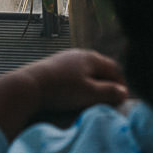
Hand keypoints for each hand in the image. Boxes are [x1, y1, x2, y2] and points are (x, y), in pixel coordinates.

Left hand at [0, 51, 128, 140]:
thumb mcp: (89, 94)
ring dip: (93, 83)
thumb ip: (108, 93)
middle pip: (100, 67)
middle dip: (108, 83)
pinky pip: (73, 73)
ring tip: (94, 97)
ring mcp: (65, 58)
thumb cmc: (62, 90)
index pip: (114, 69)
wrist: (28, 86)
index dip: (121, 84)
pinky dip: (79, 83)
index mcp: (92, 58)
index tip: (124, 99)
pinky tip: (74, 93)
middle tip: (111, 98)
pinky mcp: (53, 66)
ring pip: (86, 70)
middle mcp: (79, 54)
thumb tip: (124, 93)